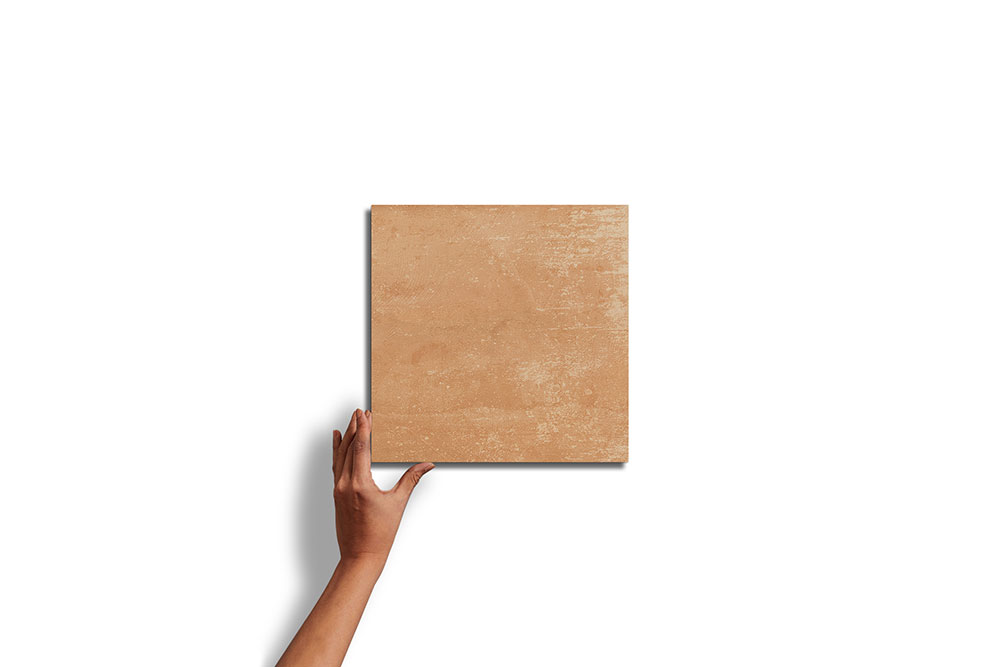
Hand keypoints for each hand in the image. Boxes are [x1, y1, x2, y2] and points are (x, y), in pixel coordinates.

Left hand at [333, 409, 434, 565]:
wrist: (360, 557)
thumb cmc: (379, 535)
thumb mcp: (398, 504)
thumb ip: (411, 479)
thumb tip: (427, 463)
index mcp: (360, 485)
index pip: (361, 449)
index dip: (363, 429)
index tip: (366, 414)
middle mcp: (345, 484)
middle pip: (348, 448)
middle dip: (354, 428)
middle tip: (360, 411)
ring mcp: (338, 489)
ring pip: (340, 455)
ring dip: (345, 436)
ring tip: (351, 420)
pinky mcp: (336, 494)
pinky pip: (335, 466)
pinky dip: (336, 451)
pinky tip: (336, 440)